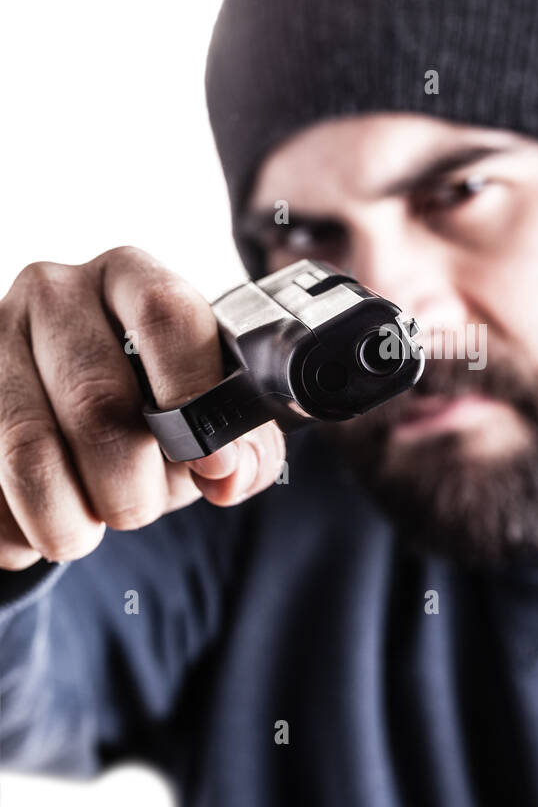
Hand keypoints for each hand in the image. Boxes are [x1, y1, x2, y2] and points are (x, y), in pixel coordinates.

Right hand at [0, 246, 286, 568]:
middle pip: (97, 403)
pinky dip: (17, 530)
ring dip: (69, 521)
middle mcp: (54, 293)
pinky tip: (37, 522)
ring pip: (28, 454)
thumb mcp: (210, 417)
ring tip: (85, 529)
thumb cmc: (149, 409)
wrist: (64, 414)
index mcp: (132, 276)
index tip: (212, 462)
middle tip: (139, 508)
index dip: (195, 397)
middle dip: (132, 488)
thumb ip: (245, 446)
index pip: (167, 316)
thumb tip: (227, 472)